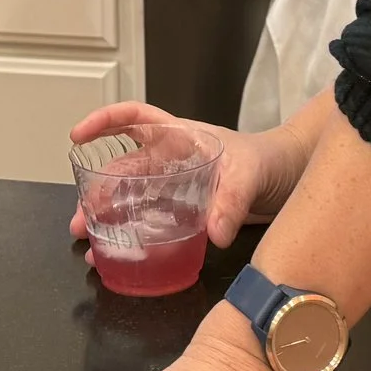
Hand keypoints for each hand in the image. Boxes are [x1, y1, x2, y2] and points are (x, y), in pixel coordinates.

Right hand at [68, 102, 309, 248]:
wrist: (293, 180)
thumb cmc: (271, 160)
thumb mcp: (251, 173)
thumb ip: (232, 199)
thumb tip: (214, 232)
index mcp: (181, 137)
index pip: (135, 118)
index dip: (105, 121)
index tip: (77, 136)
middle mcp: (173, 160)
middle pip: (125, 169)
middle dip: (96, 191)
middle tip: (79, 224)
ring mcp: (178, 188)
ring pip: (133, 198)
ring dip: (109, 218)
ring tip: (90, 243)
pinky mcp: (188, 213)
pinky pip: (153, 221)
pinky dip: (135, 235)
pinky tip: (121, 252)